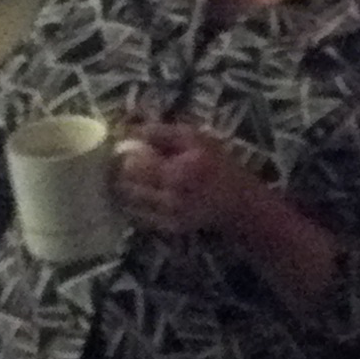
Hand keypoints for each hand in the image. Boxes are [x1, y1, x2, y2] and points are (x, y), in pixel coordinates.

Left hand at [111, 122, 265, 236]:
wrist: (238, 205)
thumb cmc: (218, 165)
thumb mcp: (197, 139)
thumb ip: (163, 133)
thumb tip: (132, 130)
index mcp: (175, 172)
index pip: (133, 164)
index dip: (124, 154)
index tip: (125, 147)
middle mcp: (168, 198)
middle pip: (126, 184)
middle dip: (121, 171)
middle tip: (122, 161)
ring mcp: (166, 216)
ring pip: (128, 201)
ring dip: (123, 188)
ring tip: (129, 177)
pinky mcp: (166, 228)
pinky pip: (137, 216)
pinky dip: (133, 204)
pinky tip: (141, 195)